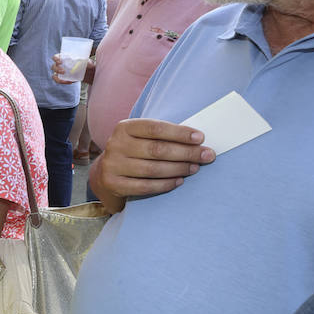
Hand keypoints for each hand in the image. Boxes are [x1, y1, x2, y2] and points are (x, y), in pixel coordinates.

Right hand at [51, 54, 93, 85]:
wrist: (86, 72)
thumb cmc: (84, 63)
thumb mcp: (86, 61)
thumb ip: (86, 61)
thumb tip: (88, 63)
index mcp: (62, 58)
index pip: (55, 57)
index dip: (55, 59)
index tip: (60, 61)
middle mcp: (59, 65)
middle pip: (53, 66)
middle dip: (57, 69)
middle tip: (63, 71)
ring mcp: (59, 73)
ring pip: (54, 75)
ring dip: (57, 76)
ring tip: (65, 76)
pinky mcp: (62, 78)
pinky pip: (58, 81)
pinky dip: (62, 82)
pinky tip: (70, 82)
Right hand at [90, 118, 215, 212]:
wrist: (106, 172)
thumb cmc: (134, 151)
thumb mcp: (141, 137)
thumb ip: (162, 136)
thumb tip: (197, 141)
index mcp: (124, 127)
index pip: (155, 128)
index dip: (179, 133)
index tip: (200, 138)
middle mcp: (116, 145)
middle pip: (157, 149)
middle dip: (186, 152)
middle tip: (207, 155)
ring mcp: (112, 165)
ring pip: (153, 169)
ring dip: (179, 169)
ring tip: (195, 168)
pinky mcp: (114, 184)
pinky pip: (145, 186)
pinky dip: (166, 184)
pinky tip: (179, 181)